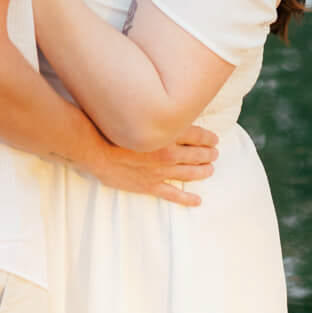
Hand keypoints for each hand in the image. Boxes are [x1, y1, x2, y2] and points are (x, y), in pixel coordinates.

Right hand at [86, 125, 218, 207]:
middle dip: (208, 154)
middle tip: (215, 154)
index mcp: (167, 135)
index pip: (196, 135)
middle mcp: (167, 154)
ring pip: (189, 173)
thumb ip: (159, 116)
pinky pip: (173, 194)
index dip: (208, 137)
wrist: (96, 150)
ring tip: (210, 170)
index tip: (214, 139)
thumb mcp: (141, 115)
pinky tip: (197, 200)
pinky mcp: (150, 186)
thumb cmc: (115, 128)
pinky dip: (186, 198)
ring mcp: (160, 172)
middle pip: (196, 154)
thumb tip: (172, 112)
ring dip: (202, 172)